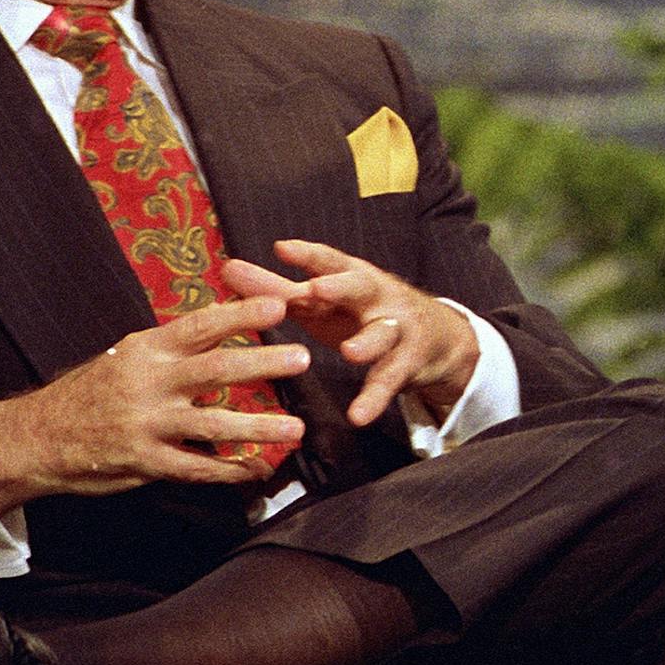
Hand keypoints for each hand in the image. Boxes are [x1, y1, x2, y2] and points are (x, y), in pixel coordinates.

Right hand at [0, 297, 309, 507]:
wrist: (39, 436)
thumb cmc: (93, 390)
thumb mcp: (127, 355)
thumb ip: (173, 344)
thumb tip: (222, 318)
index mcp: (147, 351)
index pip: (200, 326)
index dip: (240, 314)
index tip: (280, 305)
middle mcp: (149, 384)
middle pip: (214, 370)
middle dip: (262, 363)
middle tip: (302, 358)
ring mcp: (147, 425)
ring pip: (212, 426)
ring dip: (258, 427)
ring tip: (296, 428)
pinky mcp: (145, 462)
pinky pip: (195, 468)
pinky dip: (229, 471)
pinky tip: (258, 470)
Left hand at [220, 240, 480, 427]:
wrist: (436, 338)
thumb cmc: (362, 313)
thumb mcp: (322, 301)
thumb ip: (276, 288)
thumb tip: (227, 269)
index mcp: (352, 277)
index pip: (330, 261)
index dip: (309, 255)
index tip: (282, 249)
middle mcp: (378, 296)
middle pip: (361, 286)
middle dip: (341, 287)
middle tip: (317, 290)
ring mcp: (397, 328)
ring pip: (383, 333)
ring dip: (367, 342)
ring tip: (349, 353)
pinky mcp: (408, 361)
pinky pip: (390, 380)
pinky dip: (374, 398)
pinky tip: (358, 415)